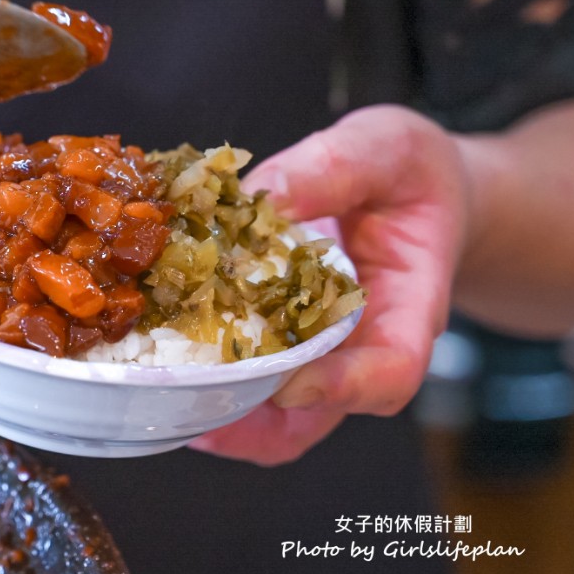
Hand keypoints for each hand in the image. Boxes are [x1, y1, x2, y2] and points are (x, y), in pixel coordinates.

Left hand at [188, 105, 470, 465]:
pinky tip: (162, 366)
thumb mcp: (384, 147)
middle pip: (321, 416)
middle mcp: (363, 346)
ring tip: (166, 404)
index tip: (291, 384)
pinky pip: (251, 383)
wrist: (410, 185)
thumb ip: (332, 170)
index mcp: (409, 305)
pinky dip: (211, 385)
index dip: (344, 388)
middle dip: (259, 426)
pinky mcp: (282, 340)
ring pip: (280, 419)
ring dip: (226, 421)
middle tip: (197, 418)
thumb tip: (264, 196)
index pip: (392, 371)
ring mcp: (320, 353)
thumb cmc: (410, 171)